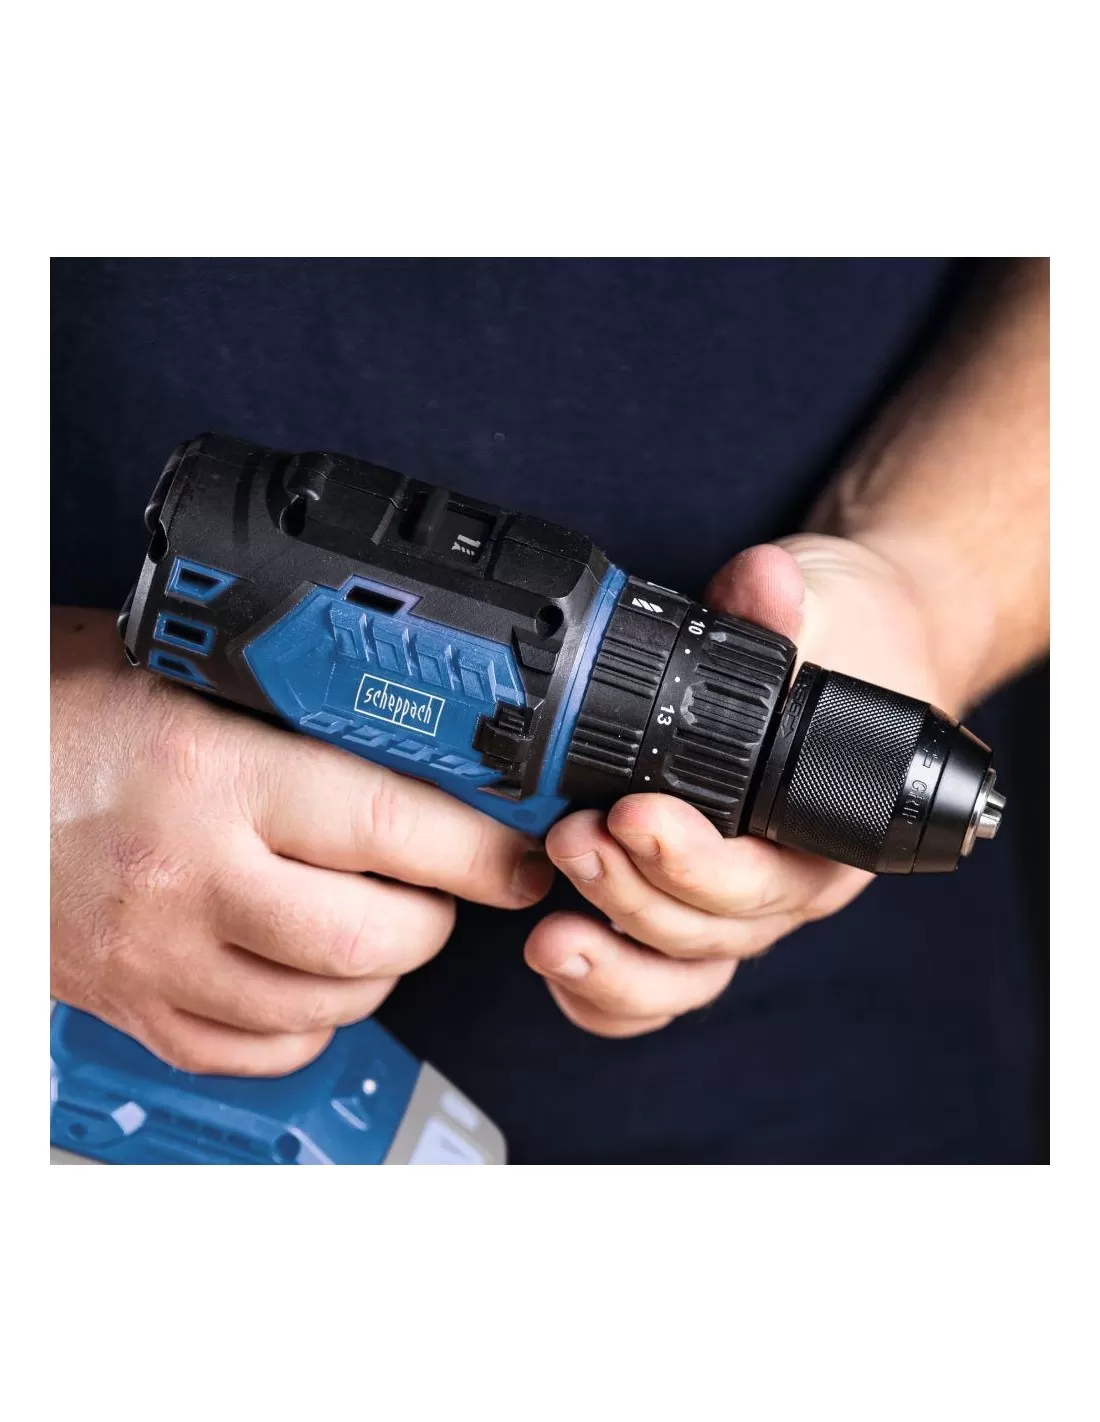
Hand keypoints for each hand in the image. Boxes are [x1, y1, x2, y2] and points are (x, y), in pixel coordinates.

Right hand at [51, 610, 552, 1073]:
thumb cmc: (61, 711)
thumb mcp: (184, 677)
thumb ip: (292, 709)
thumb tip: (414, 733)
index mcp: (212, 771)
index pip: (390, 825)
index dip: (478, 850)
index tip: (517, 858)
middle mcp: (188, 872)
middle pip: (370, 937)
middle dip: (435, 919)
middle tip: (442, 887)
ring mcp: (158, 952)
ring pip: (325, 1004)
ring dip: (380, 971)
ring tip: (377, 924)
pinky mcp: (134, 1004)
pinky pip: (257, 1049)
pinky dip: (309, 1022)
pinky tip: (308, 976)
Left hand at [525, 534, 958, 1037]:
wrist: (857, 654)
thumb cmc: (847, 643)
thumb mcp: (826, 606)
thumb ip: (787, 606)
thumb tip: (764, 581)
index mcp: (828, 829)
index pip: (766, 875)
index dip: (695, 862)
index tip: (635, 815)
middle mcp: (785, 883)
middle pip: (711, 931)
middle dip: (632, 895)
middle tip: (571, 840)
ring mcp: (732, 905)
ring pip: (680, 971)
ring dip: (611, 961)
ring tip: (548, 936)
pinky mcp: (685, 907)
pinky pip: (653, 983)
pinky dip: (605, 994)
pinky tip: (558, 964)